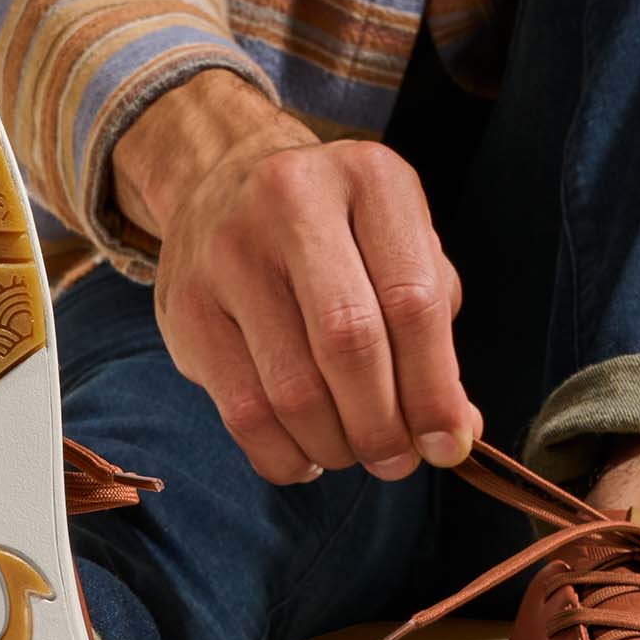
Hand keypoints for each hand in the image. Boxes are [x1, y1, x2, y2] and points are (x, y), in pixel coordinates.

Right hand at [111, 69, 482, 485]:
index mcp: (369, 178)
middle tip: (398, 460)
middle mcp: (292, 200)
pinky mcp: (185, 307)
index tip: (448, 444)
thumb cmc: (339, 234)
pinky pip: (242, 411)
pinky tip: (306, 452)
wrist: (224, 183)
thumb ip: (434, 335)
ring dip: (336, 445)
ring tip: (354, 452)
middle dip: (383, 424)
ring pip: (293, 390)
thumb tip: (453, 432)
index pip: (412, 301)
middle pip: (349, 342)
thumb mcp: (400, 251)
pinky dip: (284, 454)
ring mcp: (228, 252)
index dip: (435, 389)